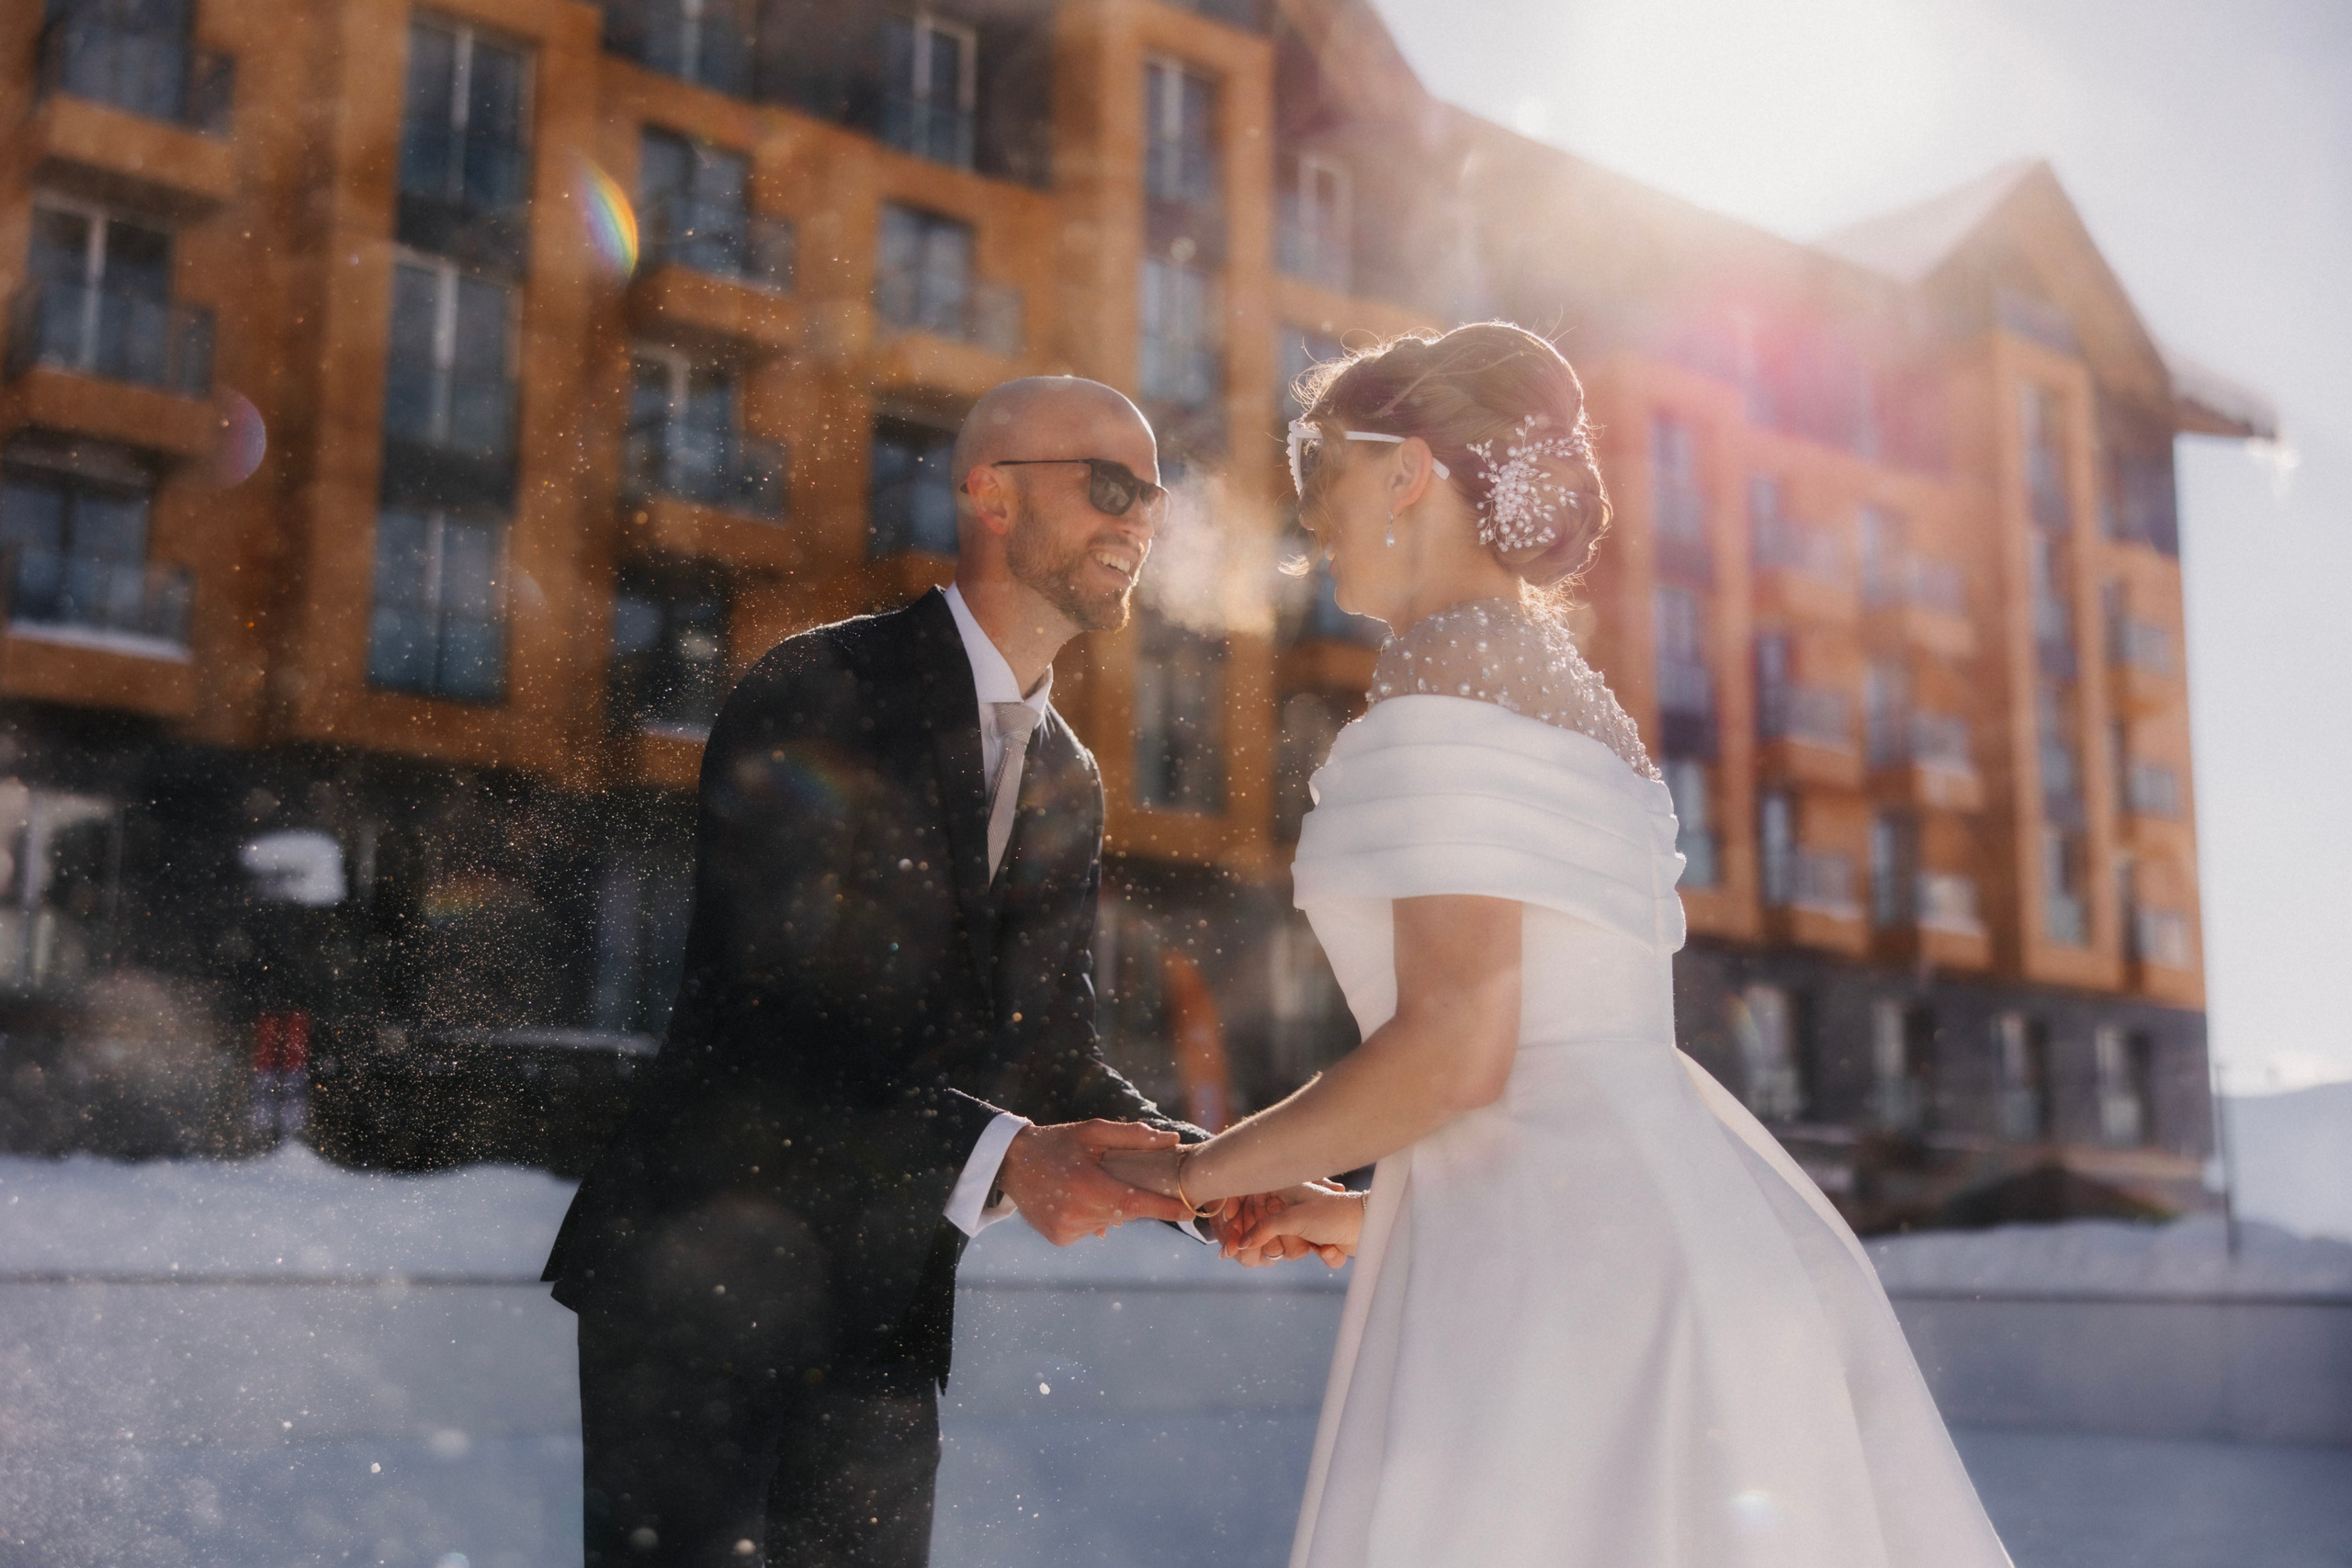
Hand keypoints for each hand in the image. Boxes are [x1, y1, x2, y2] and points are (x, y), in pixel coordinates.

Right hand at [996, 1120, 1190, 1245]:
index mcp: (1087, 1185)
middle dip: (1136, 1200)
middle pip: (1125, 1213)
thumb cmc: (1056, 1142)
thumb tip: (1172, 1142)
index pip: (1136, 1203)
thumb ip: (1133, 1137)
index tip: (1190, 1210)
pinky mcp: (1059, 1239)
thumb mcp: (1091, 1132)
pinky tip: (1077, 1199)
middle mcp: (1077, 1213)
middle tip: (1125, 1180)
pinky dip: (1093, 1215)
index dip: (1165, 1208)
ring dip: (1110, 1206)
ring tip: (1089, 1185)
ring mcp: (1066, 1230)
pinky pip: (1090, 1229)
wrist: (1010, 1164)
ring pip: (1108, 1222)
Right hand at [1226, 1184, 1362, 1268]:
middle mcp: (1287, 1206)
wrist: (1370, 1225)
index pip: (1244, 1208)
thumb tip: (1241, 1244)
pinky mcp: (1317, 1239)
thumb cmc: (1331, 1213)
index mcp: (1279, 1190)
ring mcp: (1302, 1224)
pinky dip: (1324, 1255)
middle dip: (1279, 1245)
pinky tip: (1332, 1247)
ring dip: (1302, 1250)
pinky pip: (1309, 1256)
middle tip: (1294, 1242)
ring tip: (1317, 1241)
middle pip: (1262, 1235)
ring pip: (1284, 1250)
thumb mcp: (1293, 1218)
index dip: (1236, 1229)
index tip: (1229, 1249)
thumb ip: (1263, 1230)